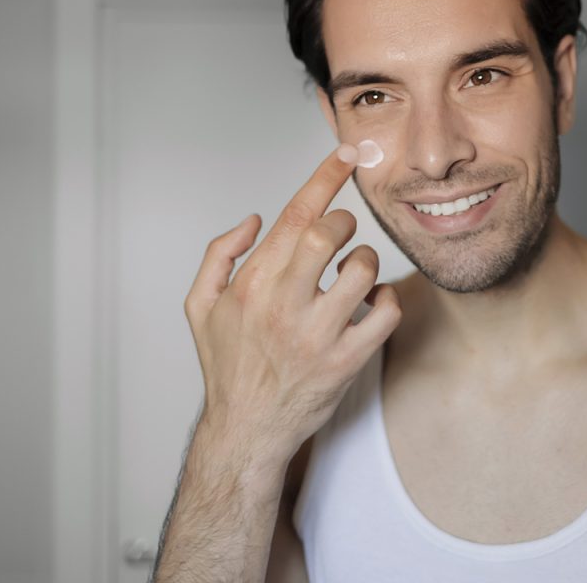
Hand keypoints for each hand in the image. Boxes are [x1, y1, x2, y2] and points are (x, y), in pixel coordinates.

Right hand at [182, 144, 401, 465]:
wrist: (246, 432)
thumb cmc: (227, 365)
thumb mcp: (200, 306)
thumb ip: (220, 254)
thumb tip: (256, 219)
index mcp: (252, 285)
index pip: (293, 216)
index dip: (323, 178)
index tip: (345, 154)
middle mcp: (283, 306)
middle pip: (327, 234)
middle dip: (343, 221)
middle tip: (341, 233)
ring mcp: (317, 336)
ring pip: (363, 270)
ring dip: (365, 261)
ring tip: (350, 273)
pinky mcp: (346, 362)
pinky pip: (385, 314)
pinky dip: (386, 301)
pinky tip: (370, 304)